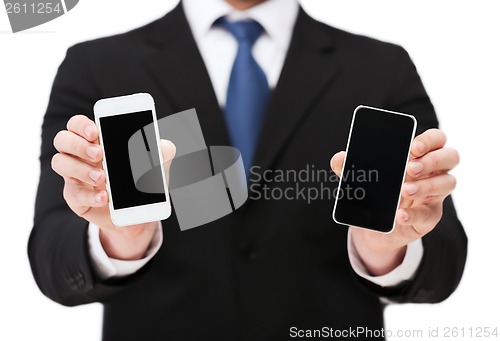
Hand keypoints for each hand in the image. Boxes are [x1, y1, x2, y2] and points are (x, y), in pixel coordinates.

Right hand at [51, 115, 175, 259]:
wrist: (138, 215)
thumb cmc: (142, 182)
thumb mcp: (156, 168)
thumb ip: (162, 154)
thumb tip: (165, 146)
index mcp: (97, 141)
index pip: (78, 125)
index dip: (82, 125)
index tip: (96, 132)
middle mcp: (80, 155)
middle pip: (63, 139)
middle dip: (78, 144)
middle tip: (100, 153)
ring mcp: (75, 176)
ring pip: (60, 163)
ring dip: (80, 168)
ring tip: (102, 177)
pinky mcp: (76, 197)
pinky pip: (73, 193)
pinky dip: (89, 195)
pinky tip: (104, 197)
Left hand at [330, 128, 458, 275]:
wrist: (374, 226)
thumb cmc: (375, 192)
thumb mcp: (361, 178)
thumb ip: (349, 167)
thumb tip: (338, 158)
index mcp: (419, 155)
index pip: (437, 139)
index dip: (429, 140)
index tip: (412, 147)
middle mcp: (433, 172)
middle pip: (450, 157)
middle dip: (432, 160)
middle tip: (410, 167)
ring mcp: (434, 194)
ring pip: (447, 183)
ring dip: (427, 185)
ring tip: (404, 190)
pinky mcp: (430, 216)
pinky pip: (429, 214)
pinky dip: (414, 214)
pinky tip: (400, 214)